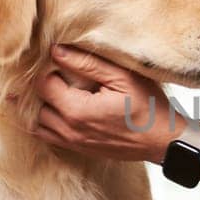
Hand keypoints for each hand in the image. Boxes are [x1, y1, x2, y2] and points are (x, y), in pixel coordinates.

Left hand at [33, 45, 185, 161]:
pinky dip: (47, 121)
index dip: (47, 69)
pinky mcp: (78, 148)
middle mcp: (69, 130)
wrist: (162, 141)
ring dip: (43, 105)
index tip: (60, 60)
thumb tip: (56, 51)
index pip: (42, 84)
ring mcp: (73, 142)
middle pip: (36, 104)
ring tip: (58, 90)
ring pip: (38, 123)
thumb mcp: (122, 78)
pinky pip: (48, 136)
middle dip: (43, 86)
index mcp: (77, 111)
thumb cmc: (148, 107)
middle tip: (59, 73)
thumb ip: (87, 64)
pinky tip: (61, 108)